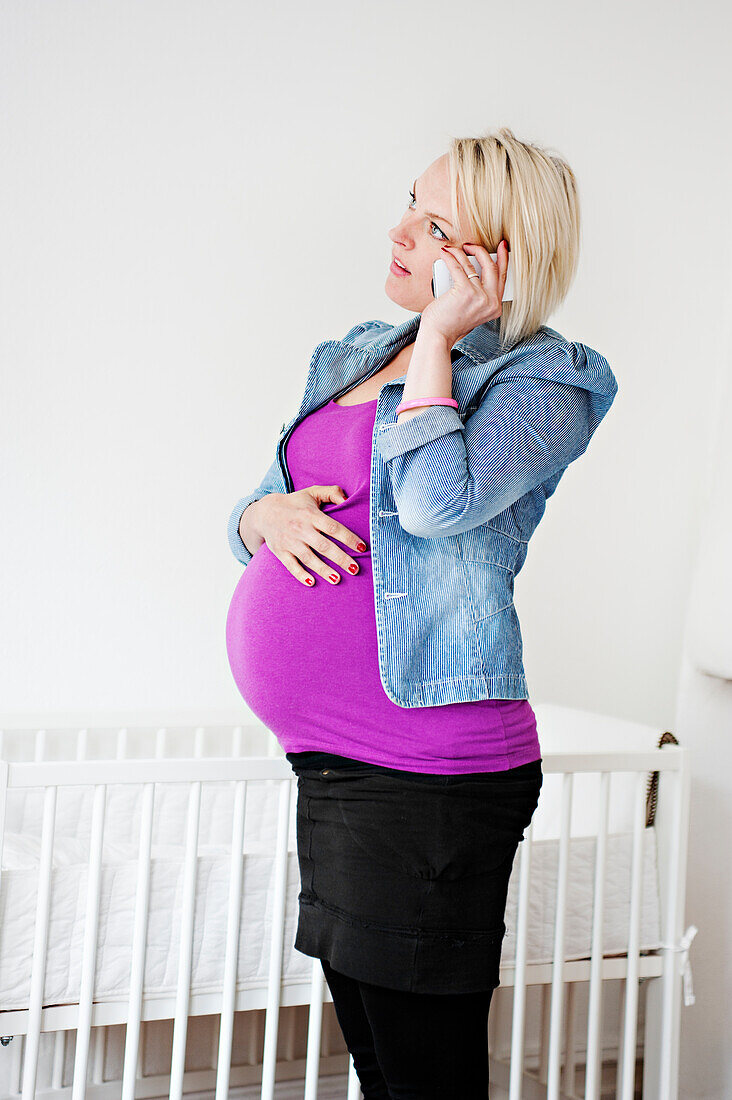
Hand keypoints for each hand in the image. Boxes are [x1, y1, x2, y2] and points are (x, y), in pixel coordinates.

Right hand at [249, 486, 367, 586]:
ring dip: (324, 570)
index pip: (333, 528)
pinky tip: (312, 582)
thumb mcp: (312, 492)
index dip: (348, 538)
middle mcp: (301, 529)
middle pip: (324, 546)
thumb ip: (332, 492)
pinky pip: (291, 566)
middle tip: (355, 569)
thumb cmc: (295, 503)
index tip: (362, 548)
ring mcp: (290, 542)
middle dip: (340, 559)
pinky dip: (300, 575)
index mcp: (311, 515)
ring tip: (337, 579)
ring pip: (309, 558)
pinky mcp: (280, 552)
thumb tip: (348, 500)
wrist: (264, 512)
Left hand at [419, 240, 509, 346]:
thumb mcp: (472, 311)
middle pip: (491, 267)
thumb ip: (478, 295)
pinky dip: (450, 257)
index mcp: (495, 307)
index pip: (502, 278)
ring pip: (472, 265)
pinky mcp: (465, 292)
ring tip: (453, 249)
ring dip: (461, 252)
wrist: (438, 336)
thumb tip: (473, 270)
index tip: (502, 246)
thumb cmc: (450, 324)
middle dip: (481, 251)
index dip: (503, 259)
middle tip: (470, 246)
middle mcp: (490, 302)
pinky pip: (458, 267)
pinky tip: (445, 253)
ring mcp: (479, 297)